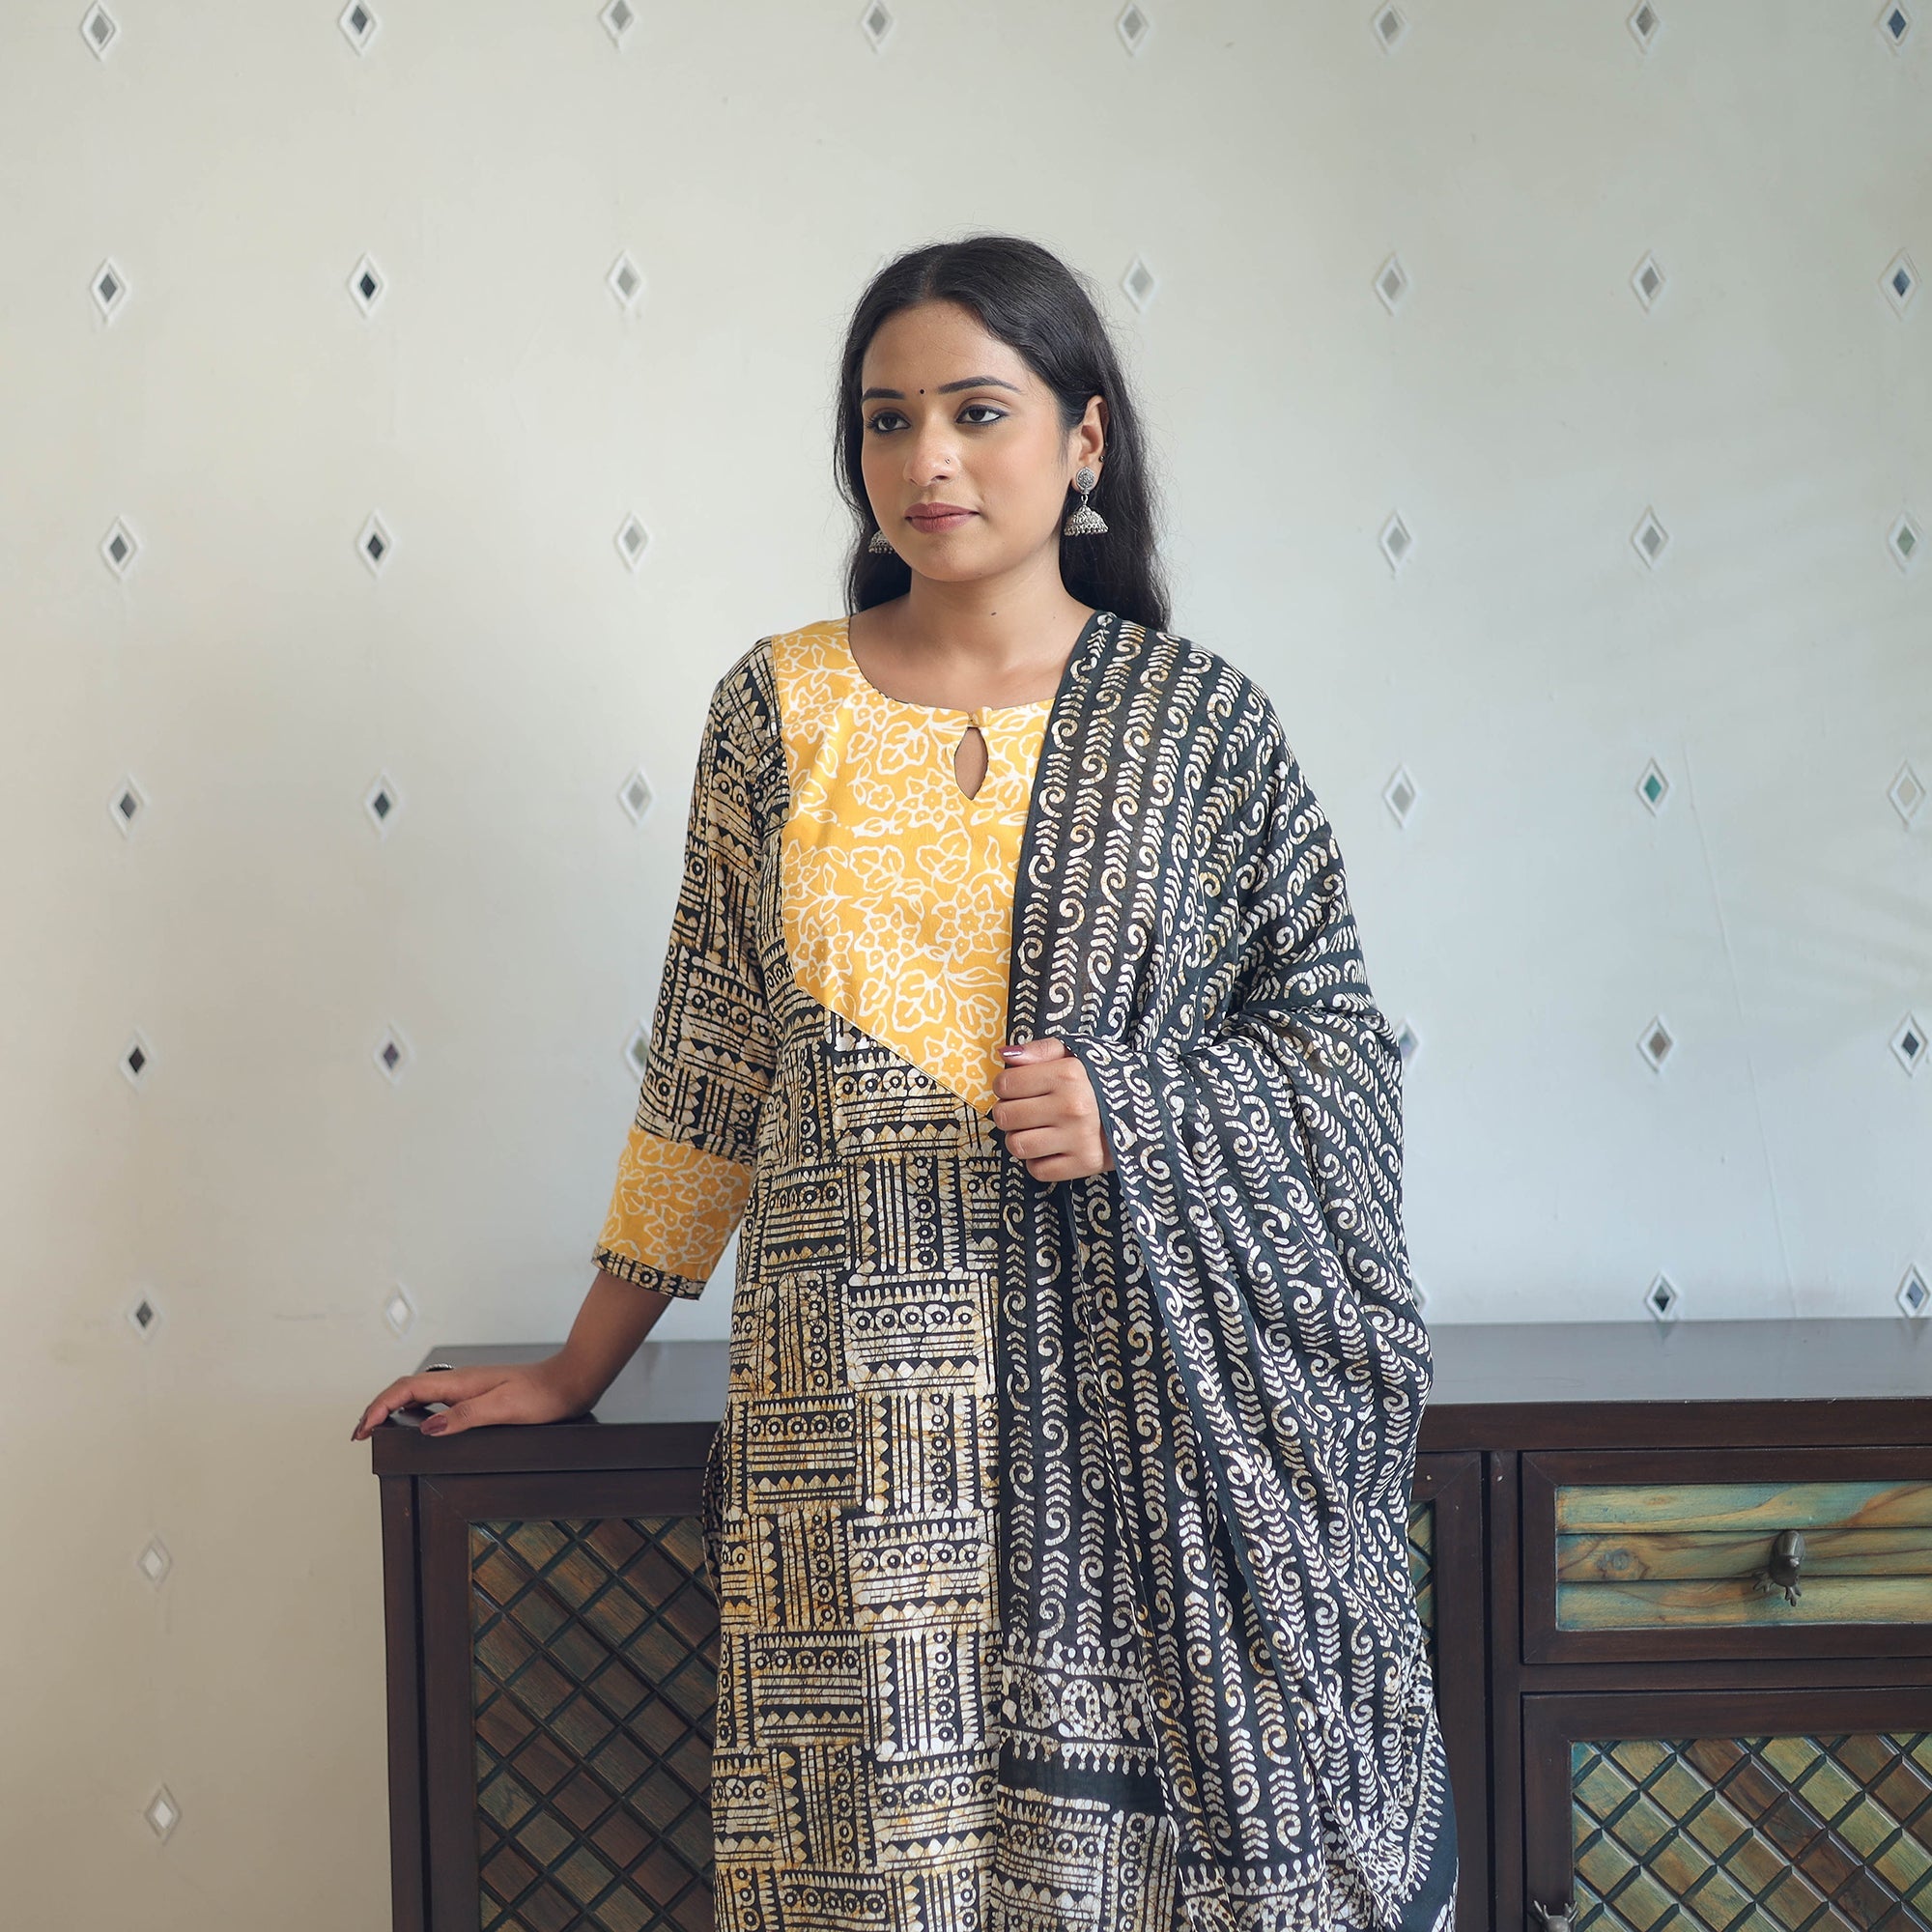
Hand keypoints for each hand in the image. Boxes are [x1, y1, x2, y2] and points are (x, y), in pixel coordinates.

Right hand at [349, 1355, 588, 1441]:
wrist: (569, 1383)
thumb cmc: (542, 1395)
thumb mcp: (504, 1408)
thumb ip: (466, 1416)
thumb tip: (429, 1428)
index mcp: (460, 1382)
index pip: (406, 1389)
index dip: (379, 1407)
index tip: (362, 1428)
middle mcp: (460, 1381)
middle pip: (406, 1390)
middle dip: (378, 1408)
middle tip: (359, 1433)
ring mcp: (468, 1387)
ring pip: (419, 1394)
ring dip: (393, 1408)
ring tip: (376, 1429)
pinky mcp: (477, 1395)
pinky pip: (435, 1400)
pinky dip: (415, 1411)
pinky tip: (417, 1424)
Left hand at [991, 1037, 1115, 1183]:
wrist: (1149, 1108)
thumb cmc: (1103, 1079)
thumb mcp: (1077, 1053)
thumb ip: (1039, 1050)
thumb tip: (1003, 1055)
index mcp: (1067, 1074)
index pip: (1005, 1084)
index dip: (1005, 1086)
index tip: (1015, 1088)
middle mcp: (1072, 1106)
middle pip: (1005, 1116)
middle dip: (1008, 1112)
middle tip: (1023, 1110)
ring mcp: (1079, 1138)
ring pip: (1017, 1145)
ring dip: (1019, 1138)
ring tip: (1035, 1130)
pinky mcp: (1085, 1163)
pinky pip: (1038, 1170)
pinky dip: (1038, 1161)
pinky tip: (1052, 1147)